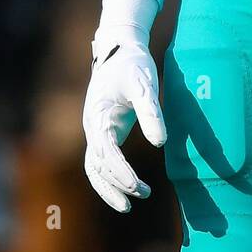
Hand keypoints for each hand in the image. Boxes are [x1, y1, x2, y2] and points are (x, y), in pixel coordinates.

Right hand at [83, 28, 166, 212]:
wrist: (119, 48)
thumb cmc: (132, 64)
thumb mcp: (144, 84)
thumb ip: (151, 113)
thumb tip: (160, 143)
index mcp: (98, 115)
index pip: (105, 152)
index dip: (120, 172)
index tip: (136, 186)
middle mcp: (92, 126)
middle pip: (97, 166)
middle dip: (116, 185)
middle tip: (141, 197)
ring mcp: (95, 130)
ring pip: (95, 168)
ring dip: (111, 187)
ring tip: (132, 203)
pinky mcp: (104, 131)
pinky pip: (102, 161)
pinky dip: (110, 178)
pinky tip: (128, 187)